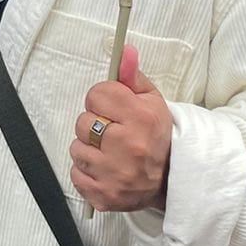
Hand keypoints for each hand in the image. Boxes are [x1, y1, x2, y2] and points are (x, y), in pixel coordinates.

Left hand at [69, 45, 171, 212]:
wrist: (170, 181)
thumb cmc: (157, 137)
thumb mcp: (152, 101)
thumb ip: (133, 76)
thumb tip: (124, 50)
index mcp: (140, 118)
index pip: (97, 94)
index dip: (103, 100)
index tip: (114, 109)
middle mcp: (127, 146)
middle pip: (83, 122)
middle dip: (94, 124)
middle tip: (112, 132)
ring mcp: (114, 174)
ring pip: (76, 149)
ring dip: (89, 149)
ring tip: (109, 152)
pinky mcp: (103, 196)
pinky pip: (75, 174)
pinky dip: (86, 171)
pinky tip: (104, 169)